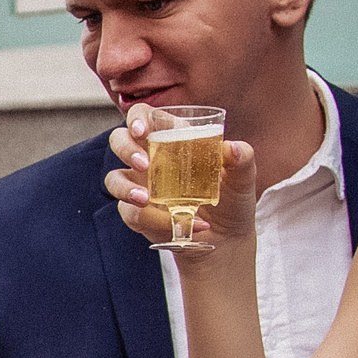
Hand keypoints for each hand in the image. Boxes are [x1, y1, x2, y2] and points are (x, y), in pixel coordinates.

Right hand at [101, 102, 258, 253]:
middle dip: (125, 148)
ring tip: (146, 199)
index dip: (137, 118)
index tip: (143, 130)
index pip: (145, 117)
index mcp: (172, 140)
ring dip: (125, 188)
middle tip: (143, 163)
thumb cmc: (232, 202)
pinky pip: (130, 212)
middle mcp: (151, 159)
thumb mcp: (243, 179)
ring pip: (114, 179)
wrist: (226, 240)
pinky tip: (174, 222)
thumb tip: (231, 148)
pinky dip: (151, 219)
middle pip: (120, 140)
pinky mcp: (138, 214)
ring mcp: (141, 187)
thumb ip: (242, 159)